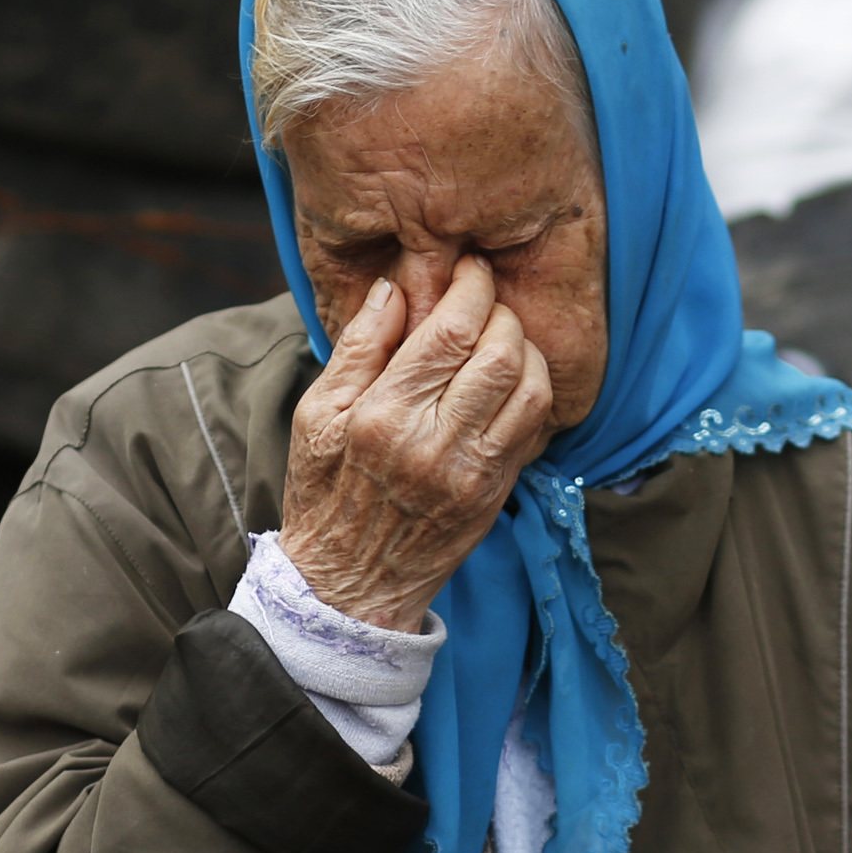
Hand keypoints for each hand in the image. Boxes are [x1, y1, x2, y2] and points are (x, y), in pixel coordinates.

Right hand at [281, 260, 555, 629]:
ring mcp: (472, 474)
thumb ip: (358, 347)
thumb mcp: (316, 414)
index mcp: (382, 417)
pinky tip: (508, 383)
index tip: (468, 269)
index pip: (449, 332)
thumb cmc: (324, 490)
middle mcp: (433, 445)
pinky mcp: (495, 493)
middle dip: (502, 313)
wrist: (348, 583)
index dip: (470, 288)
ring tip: (500, 340)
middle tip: (486, 302)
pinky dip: (533, 392)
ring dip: (526, 351)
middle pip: (502, 353)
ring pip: (532, 389)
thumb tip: (396, 286)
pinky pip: (535, 428)